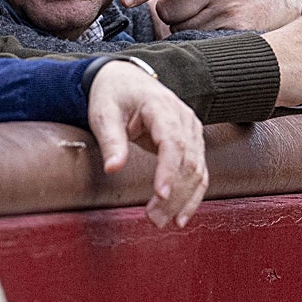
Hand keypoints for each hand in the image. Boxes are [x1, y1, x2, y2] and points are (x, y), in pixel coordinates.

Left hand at [87, 62, 207, 227]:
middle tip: (154, 218)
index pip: (173, 141)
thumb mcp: (103, 113)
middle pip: (188, 161)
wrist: (124, 79)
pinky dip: (191, 195)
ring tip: (163, 222)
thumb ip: (111, 140)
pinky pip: (198, 172)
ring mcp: (191, 130)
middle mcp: (183, 118)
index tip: (160, 194)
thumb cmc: (113, 94)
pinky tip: (181, 215)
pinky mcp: (191, 142)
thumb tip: (112, 169)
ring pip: (197, 170)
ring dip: (183, 200)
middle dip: (174, 193)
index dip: (169, 170)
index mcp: (161, 106)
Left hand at [120, 0, 301, 33]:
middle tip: (195, 5)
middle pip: (167, 10)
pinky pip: (198, 41)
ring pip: (180, 29)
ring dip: (186, 27)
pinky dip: (199, 38)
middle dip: (172, 12)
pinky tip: (216, 27)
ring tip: (208, 15)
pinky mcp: (238, 30)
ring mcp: (230, 7)